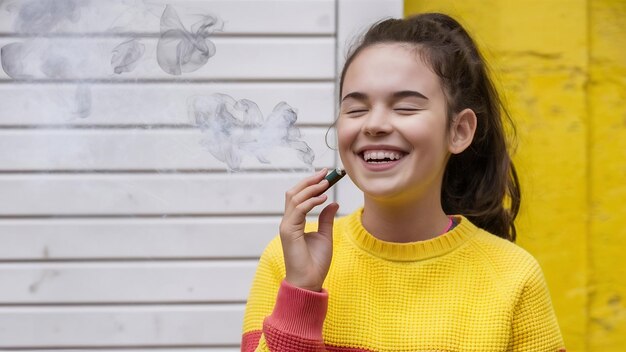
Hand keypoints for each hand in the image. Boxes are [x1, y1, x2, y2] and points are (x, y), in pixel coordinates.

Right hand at [279, 168, 339, 291]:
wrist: (310, 281)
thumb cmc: (315, 262)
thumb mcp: (325, 236)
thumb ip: (326, 219)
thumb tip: (333, 203)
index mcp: (295, 222)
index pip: (299, 196)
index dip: (311, 184)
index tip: (326, 174)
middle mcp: (288, 221)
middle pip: (294, 192)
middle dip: (310, 180)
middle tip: (326, 172)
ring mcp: (286, 226)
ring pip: (294, 198)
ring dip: (311, 188)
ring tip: (326, 182)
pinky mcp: (288, 231)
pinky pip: (298, 209)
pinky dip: (310, 201)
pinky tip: (323, 198)